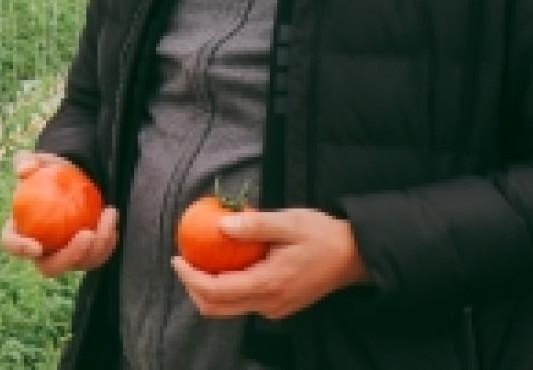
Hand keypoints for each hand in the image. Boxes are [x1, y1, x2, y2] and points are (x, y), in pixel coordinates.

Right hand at [0, 151, 118, 278]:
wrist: (71, 180)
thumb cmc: (50, 172)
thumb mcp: (39, 161)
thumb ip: (27, 161)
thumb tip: (25, 170)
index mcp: (18, 232)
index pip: (12, 245)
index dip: (20, 249)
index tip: (36, 245)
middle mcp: (39, 253)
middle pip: (49, 267)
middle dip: (69, 257)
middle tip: (86, 234)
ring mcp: (63, 257)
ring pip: (78, 264)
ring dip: (97, 247)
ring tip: (108, 217)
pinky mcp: (83, 257)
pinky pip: (96, 257)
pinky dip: (107, 243)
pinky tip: (113, 222)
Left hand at [171, 207, 369, 319]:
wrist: (354, 257)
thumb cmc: (323, 236)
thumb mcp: (289, 222)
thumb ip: (255, 224)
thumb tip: (222, 224)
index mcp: (268, 284)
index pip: (216, 291)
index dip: (190, 278)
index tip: (177, 259)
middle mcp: (268, 304)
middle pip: (216, 308)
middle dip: (193, 288)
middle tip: (183, 262)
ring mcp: (274, 309)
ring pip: (229, 309)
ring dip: (208, 290)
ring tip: (200, 262)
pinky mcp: (279, 306)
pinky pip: (243, 303)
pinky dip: (226, 289)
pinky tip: (225, 266)